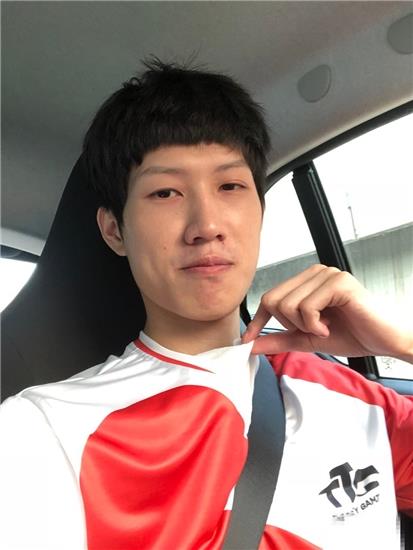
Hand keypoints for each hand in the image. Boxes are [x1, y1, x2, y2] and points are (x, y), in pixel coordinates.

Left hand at [241, 264, 412, 361]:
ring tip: (324, 327)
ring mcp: (326, 274)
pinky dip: (314, 324)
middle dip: (288, 324)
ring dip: (304, 326)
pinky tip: (330, 325)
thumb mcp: (306, 339)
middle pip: (274, 300)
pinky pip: (306, 307)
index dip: (257, 319)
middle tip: (311, 330)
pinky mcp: (337, 282)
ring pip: (288, 304)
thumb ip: (279, 339)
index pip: (269, 297)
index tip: (248, 339)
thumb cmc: (350, 334)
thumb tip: (250, 345)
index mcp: (305, 281)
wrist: (381, 341)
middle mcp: (314, 272)